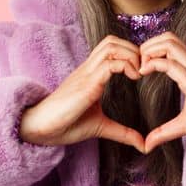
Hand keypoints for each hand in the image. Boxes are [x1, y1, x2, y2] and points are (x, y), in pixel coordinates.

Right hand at [18, 35, 145, 151]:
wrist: (39, 128)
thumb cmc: (66, 124)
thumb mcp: (101, 126)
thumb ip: (123, 132)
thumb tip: (143, 145)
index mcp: (91, 74)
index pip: (112, 48)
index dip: (131, 53)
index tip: (144, 71)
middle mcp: (88, 69)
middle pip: (112, 41)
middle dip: (134, 49)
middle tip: (145, 69)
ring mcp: (86, 74)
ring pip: (111, 46)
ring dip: (132, 54)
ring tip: (140, 73)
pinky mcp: (87, 84)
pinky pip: (109, 64)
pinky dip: (127, 65)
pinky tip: (134, 78)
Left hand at [136, 31, 185, 152]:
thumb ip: (165, 131)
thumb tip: (147, 144)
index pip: (171, 46)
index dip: (152, 50)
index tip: (140, 68)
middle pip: (169, 37)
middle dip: (148, 44)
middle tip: (137, 64)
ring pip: (170, 43)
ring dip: (149, 50)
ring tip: (140, 67)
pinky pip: (171, 64)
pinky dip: (153, 63)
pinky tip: (143, 73)